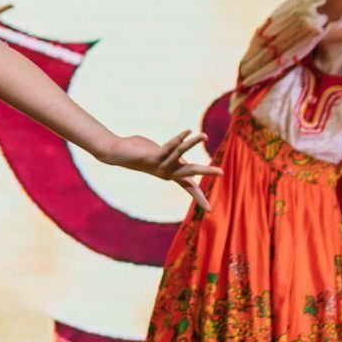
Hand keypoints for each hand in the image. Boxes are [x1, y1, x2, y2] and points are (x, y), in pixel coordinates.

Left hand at [102, 131, 221, 212]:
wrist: (118, 153)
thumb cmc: (141, 154)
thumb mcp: (162, 158)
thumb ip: (175, 160)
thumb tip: (187, 165)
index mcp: (170, 174)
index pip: (189, 187)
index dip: (199, 197)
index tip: (210, 210)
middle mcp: (166, 173)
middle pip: (190, 174)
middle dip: (206, 172)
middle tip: (222, 173)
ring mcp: (159, 165)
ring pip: (180, 155)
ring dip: (191, 144)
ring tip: (204, 136)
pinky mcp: (152, 157)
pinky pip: (168, 147)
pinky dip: (178, 139)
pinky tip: (188, 131)